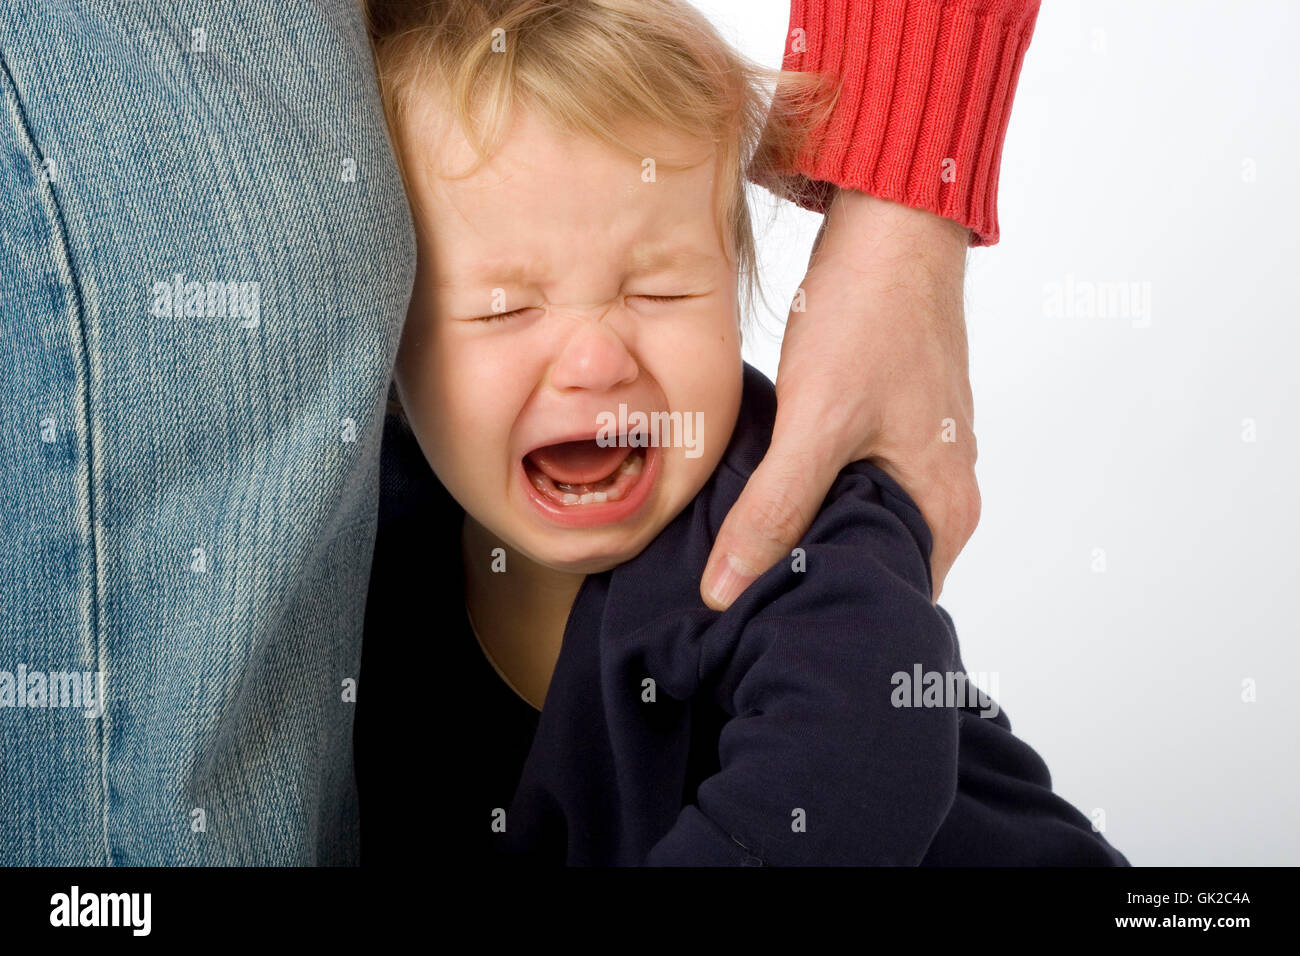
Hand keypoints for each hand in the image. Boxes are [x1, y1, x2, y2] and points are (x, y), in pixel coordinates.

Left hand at [701, 188, 979, 606]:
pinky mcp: (889, 433)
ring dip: (804, 538)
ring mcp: (918, 462)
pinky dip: (807, 498)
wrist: (890, 227)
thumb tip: (728, 589)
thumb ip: (775, 509)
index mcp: (944, 512)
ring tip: (743, 557)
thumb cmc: (873, 317)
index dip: (828, 616)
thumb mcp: (818, 422)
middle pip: (869, 568)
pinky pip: (846, 487)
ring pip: (852, 526)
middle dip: (809, 583)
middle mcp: (941, 496)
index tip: (766, 630)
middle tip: (740, 600)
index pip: (888, 600)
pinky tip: (763, 499)